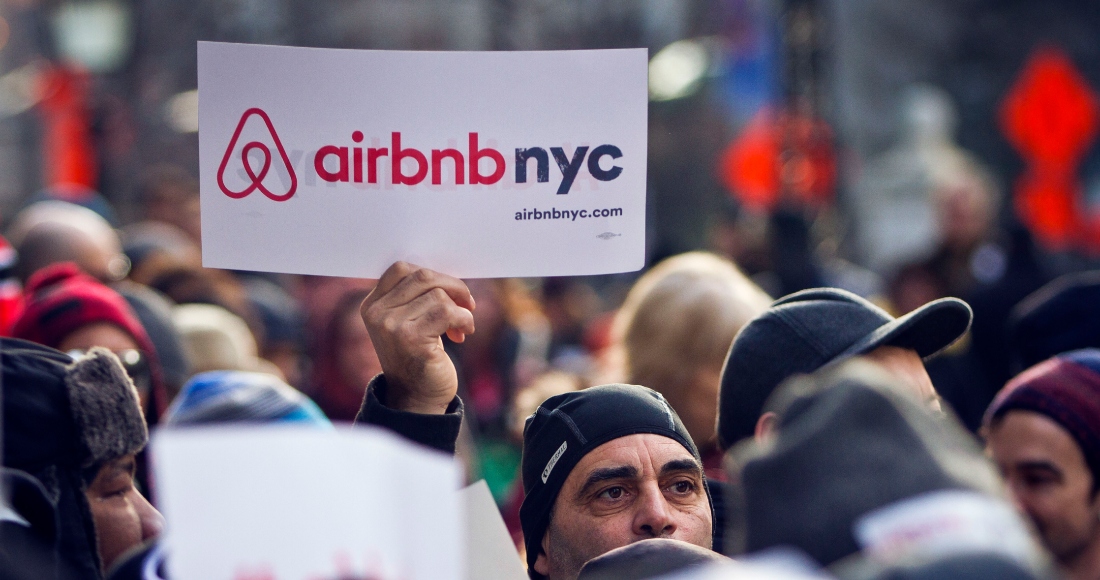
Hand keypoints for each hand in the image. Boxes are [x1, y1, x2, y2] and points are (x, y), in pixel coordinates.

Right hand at [360, 262, 474, 413]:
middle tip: (467, 304)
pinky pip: (447, 312)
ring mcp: (391, 326)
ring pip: (439, 295)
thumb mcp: (409, 323)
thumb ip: (417, 297)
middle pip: (423, 277)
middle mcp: (377, 313)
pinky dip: (464, 320)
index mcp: (372, 305)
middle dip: (453, 287)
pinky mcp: (411, 338)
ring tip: (460, 327)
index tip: (448, 292)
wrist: (417, 398)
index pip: (401, 269)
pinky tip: (463, 333)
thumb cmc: (419, 357)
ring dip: (460, 309)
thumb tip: (449, 276)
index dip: (433, 275)